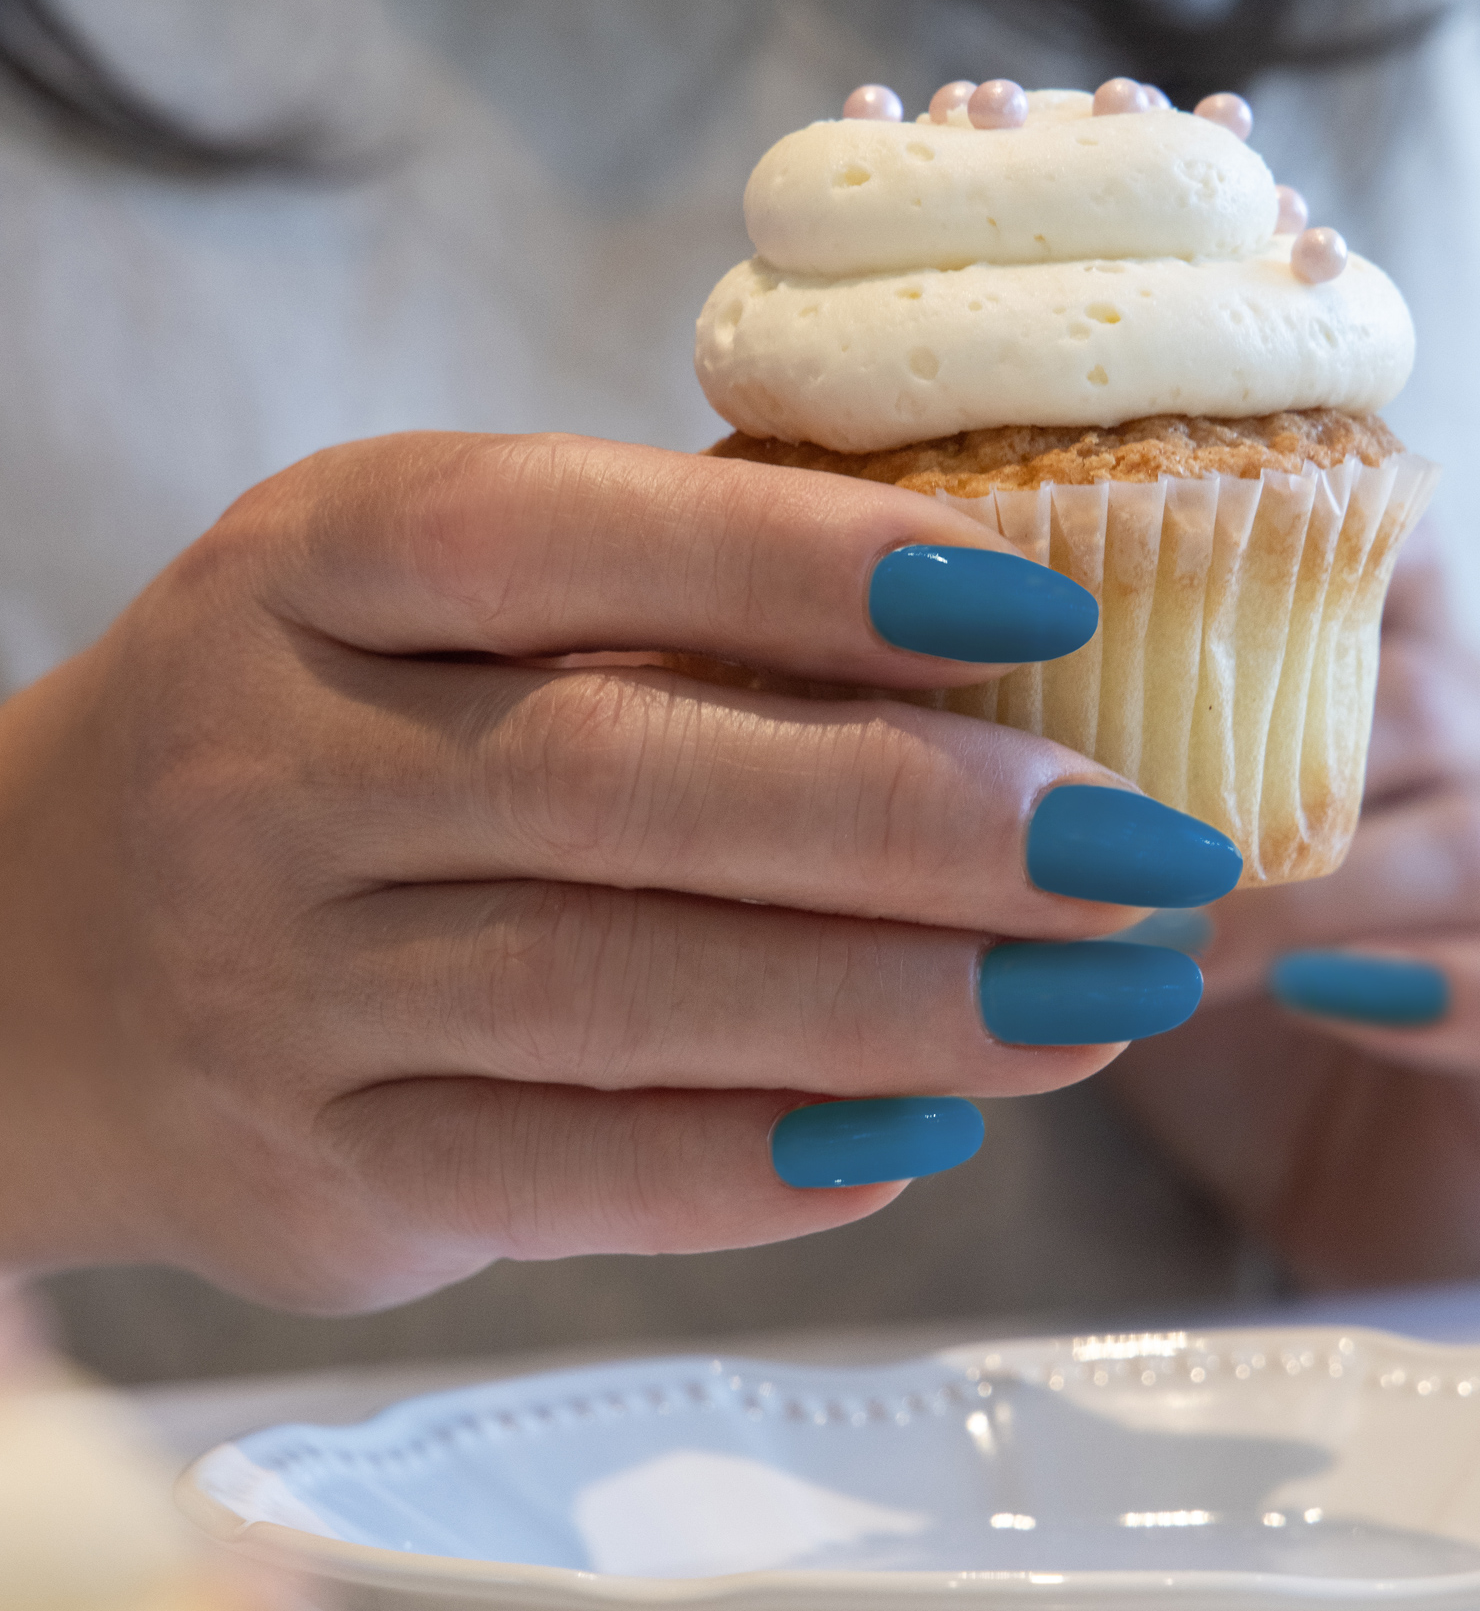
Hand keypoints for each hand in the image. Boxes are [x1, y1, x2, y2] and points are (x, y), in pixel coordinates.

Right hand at [0, 434, 1228, 1308]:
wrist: (33, 952)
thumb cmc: (324, 727)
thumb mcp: (431, 596)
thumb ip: (662, 594)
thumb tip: (991, 629)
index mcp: (330, 559)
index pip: (574, 534)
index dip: (814, 567)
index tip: (1043, 605)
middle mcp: (277, 762)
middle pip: (625, 784)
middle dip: (920, 823)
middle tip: (1138, 850)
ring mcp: (273, 985)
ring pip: (622, 994)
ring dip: (898, 1005)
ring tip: (1102, 997)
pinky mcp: (309, 1175)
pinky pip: (568, 1174)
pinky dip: (769, 1158)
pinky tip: (930, 1125)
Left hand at [1112, 541, 1479, 1283]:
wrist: (1399, 1197)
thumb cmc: (1263, 1009)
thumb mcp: (1177, 874)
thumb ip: (1123, 776)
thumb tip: (952, 684)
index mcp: (1428, 696)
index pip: (1394, 567)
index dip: (1294, 552)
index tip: (1144, 575)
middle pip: (1421, 700)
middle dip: (1258, 763)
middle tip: (1118, 832)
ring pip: (1477, 845)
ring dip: (1314, 895)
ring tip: (1186, 947)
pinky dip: (1426, 995)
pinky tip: (1321, 1007)